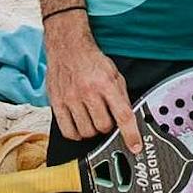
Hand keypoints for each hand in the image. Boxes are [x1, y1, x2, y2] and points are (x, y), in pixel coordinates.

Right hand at [43, 16, 136, 145]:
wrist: (67, 46)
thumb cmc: (91, 60)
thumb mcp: (114, 74)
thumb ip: (122, 97)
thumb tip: (129, 120)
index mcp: (106, 83)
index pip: (123, 115)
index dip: (131, 135)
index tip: (135, 147)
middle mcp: (88, 91)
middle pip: (103, 127)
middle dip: (108, 126)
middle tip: (105, 116)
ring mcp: (70, 98)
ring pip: (86, 132)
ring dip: (92, 129)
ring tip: (91, 118)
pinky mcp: (56, 103)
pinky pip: (68, 131)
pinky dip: (76, 133)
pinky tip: (79, 124)